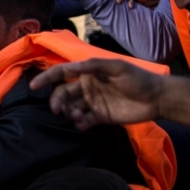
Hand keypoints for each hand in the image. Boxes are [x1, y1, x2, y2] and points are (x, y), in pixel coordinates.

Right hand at [36, 59, 166, 129]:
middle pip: (63, 94)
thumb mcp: (117, 67)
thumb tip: (72, 67)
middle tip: (58, 110)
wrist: (156, 99)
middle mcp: (86, 87)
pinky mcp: (99, 117)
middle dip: (57, 102)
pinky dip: (79, 123)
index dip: (46, 78)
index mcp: (88, 72)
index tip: (34, 86)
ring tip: (78, 117)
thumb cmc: (137, 78)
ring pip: (71, 108)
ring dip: (69, 113)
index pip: (62, 73)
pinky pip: (83, 121)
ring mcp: (92, 103)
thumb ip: (94, 65)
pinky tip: (83, 123)